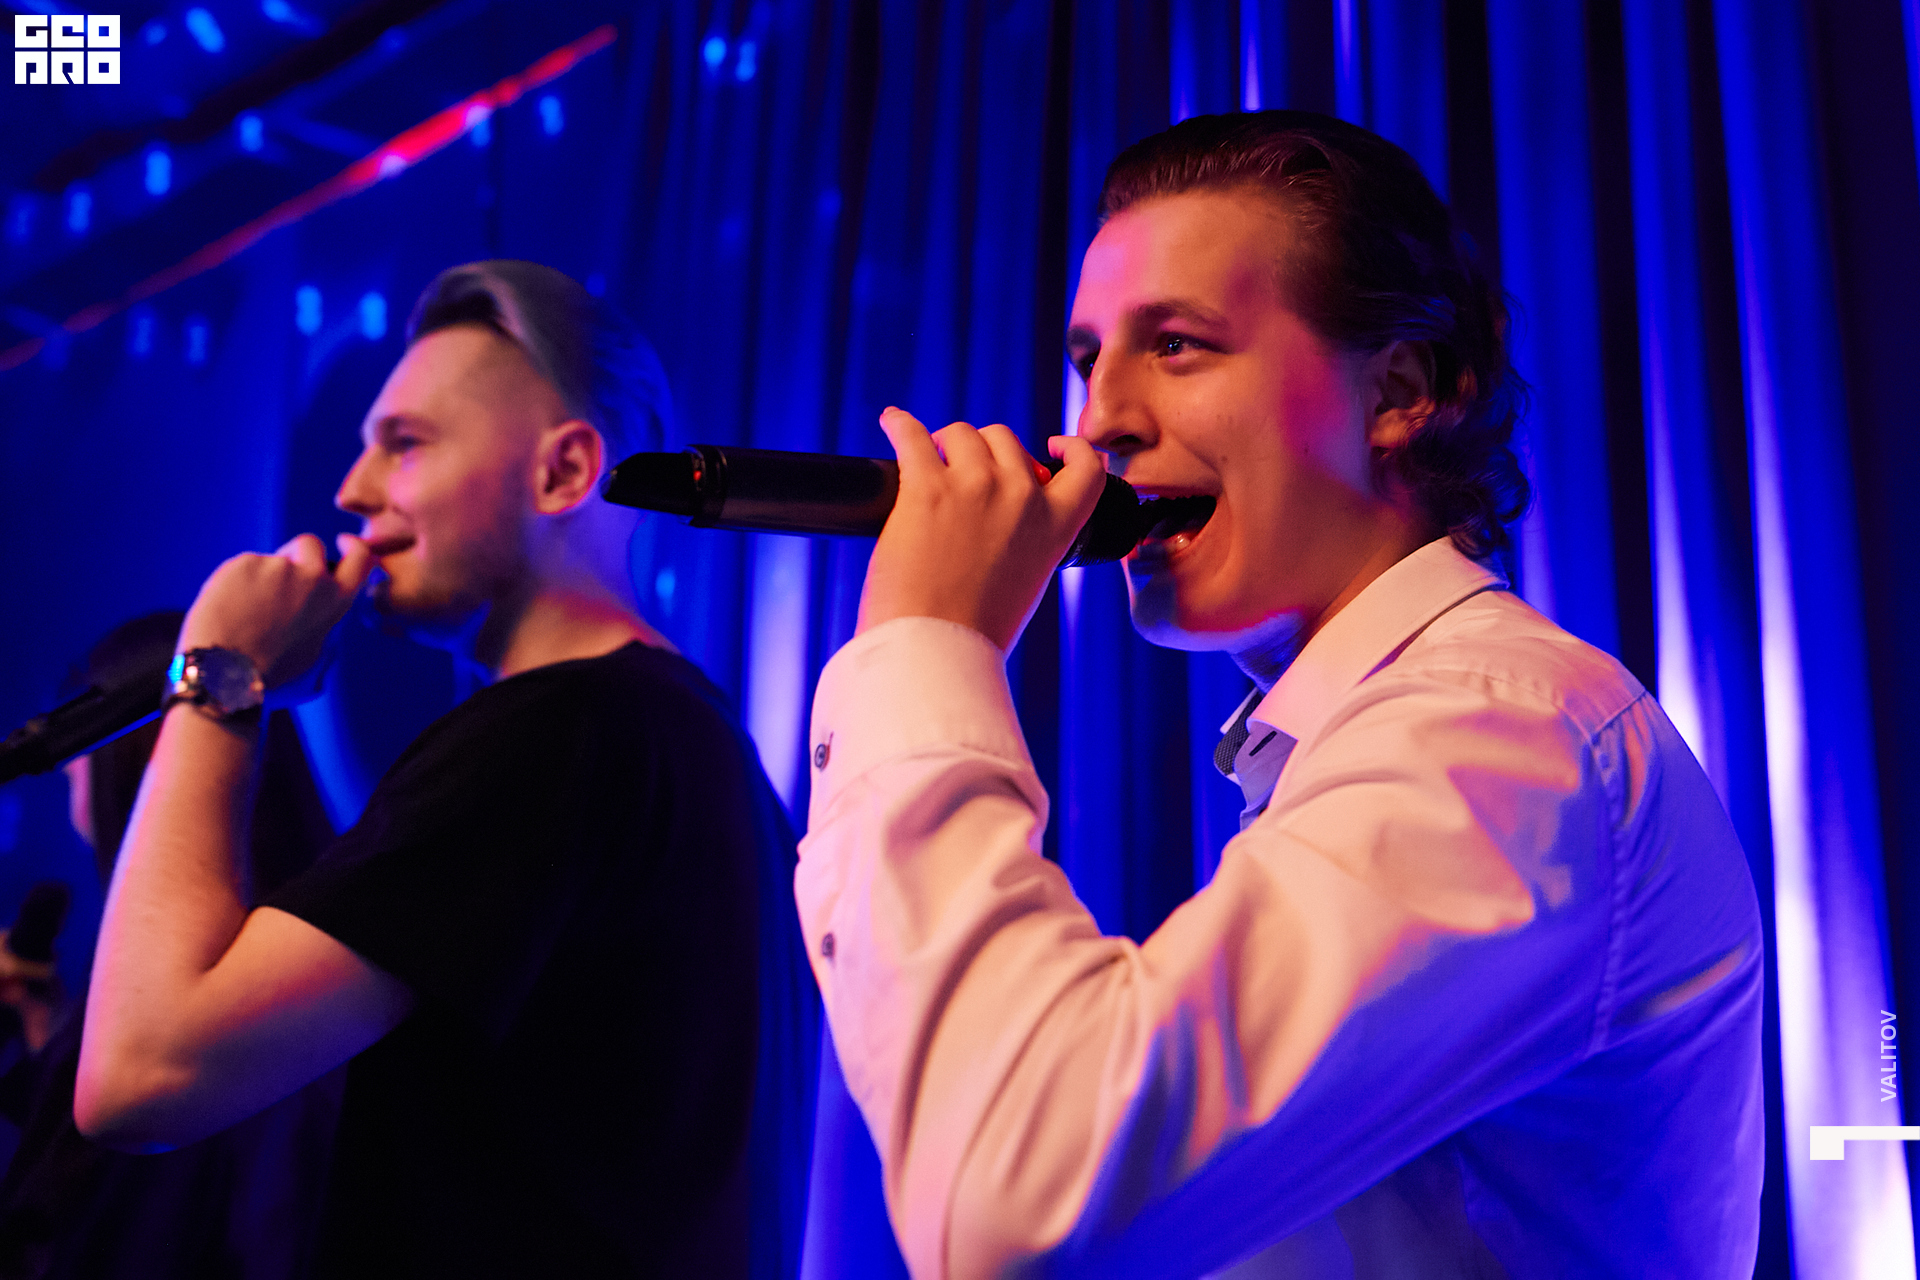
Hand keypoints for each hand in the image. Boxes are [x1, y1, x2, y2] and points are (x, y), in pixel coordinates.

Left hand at [178, 533, 375, 691]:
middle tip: (278, 581)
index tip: (343, 542)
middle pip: (309, 545)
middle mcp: (312, 577)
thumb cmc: (268, 678)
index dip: (352, 547)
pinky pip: (240, 568)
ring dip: (258, 579)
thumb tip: (322, 616)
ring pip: (268, 561)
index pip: (360, 558)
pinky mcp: (242, 563)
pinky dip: (233, 585)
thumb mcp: (313, 659)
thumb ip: (323, 628)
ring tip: (242, 617)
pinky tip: (225, 613)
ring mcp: (276, 566)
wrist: (223, 675)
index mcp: (335, 601)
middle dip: (296, 555)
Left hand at [858, 408, 1106, 650]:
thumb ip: (1028, 543)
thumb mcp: (1026, 584)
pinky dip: (899, 426)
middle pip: (1004, 439)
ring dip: (942, 443)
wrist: (935, 652)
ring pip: (960, 434)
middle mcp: (1022, 497)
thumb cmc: (974, 631)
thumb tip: (1003, 518)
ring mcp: (975, 487)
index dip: (1071, 448)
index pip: (1088, 467)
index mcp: (1056, 526)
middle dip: (982, 450)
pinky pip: (911, 435)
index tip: (1050, 445)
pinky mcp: (927, 488)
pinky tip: (893, 424)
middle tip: (960, 471)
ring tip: (925, 458)